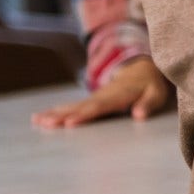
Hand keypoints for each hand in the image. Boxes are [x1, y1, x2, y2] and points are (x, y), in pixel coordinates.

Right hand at [32, 57, 171, 128]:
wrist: (140, 70)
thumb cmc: (150, 85)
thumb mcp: (156, 93)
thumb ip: (148, 104)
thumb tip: (139, 115)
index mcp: (119, 95)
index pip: (100, 106)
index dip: (85, 114)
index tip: (70, 122)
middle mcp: (102, 96)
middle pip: (81, 106)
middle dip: (63, 115)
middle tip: (46, 123)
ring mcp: (93, 98)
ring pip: (71, 106)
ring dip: (54, 113)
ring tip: (38, 120)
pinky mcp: (88, 101)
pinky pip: (70, 107)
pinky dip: (54, 112)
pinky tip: (39, 118)